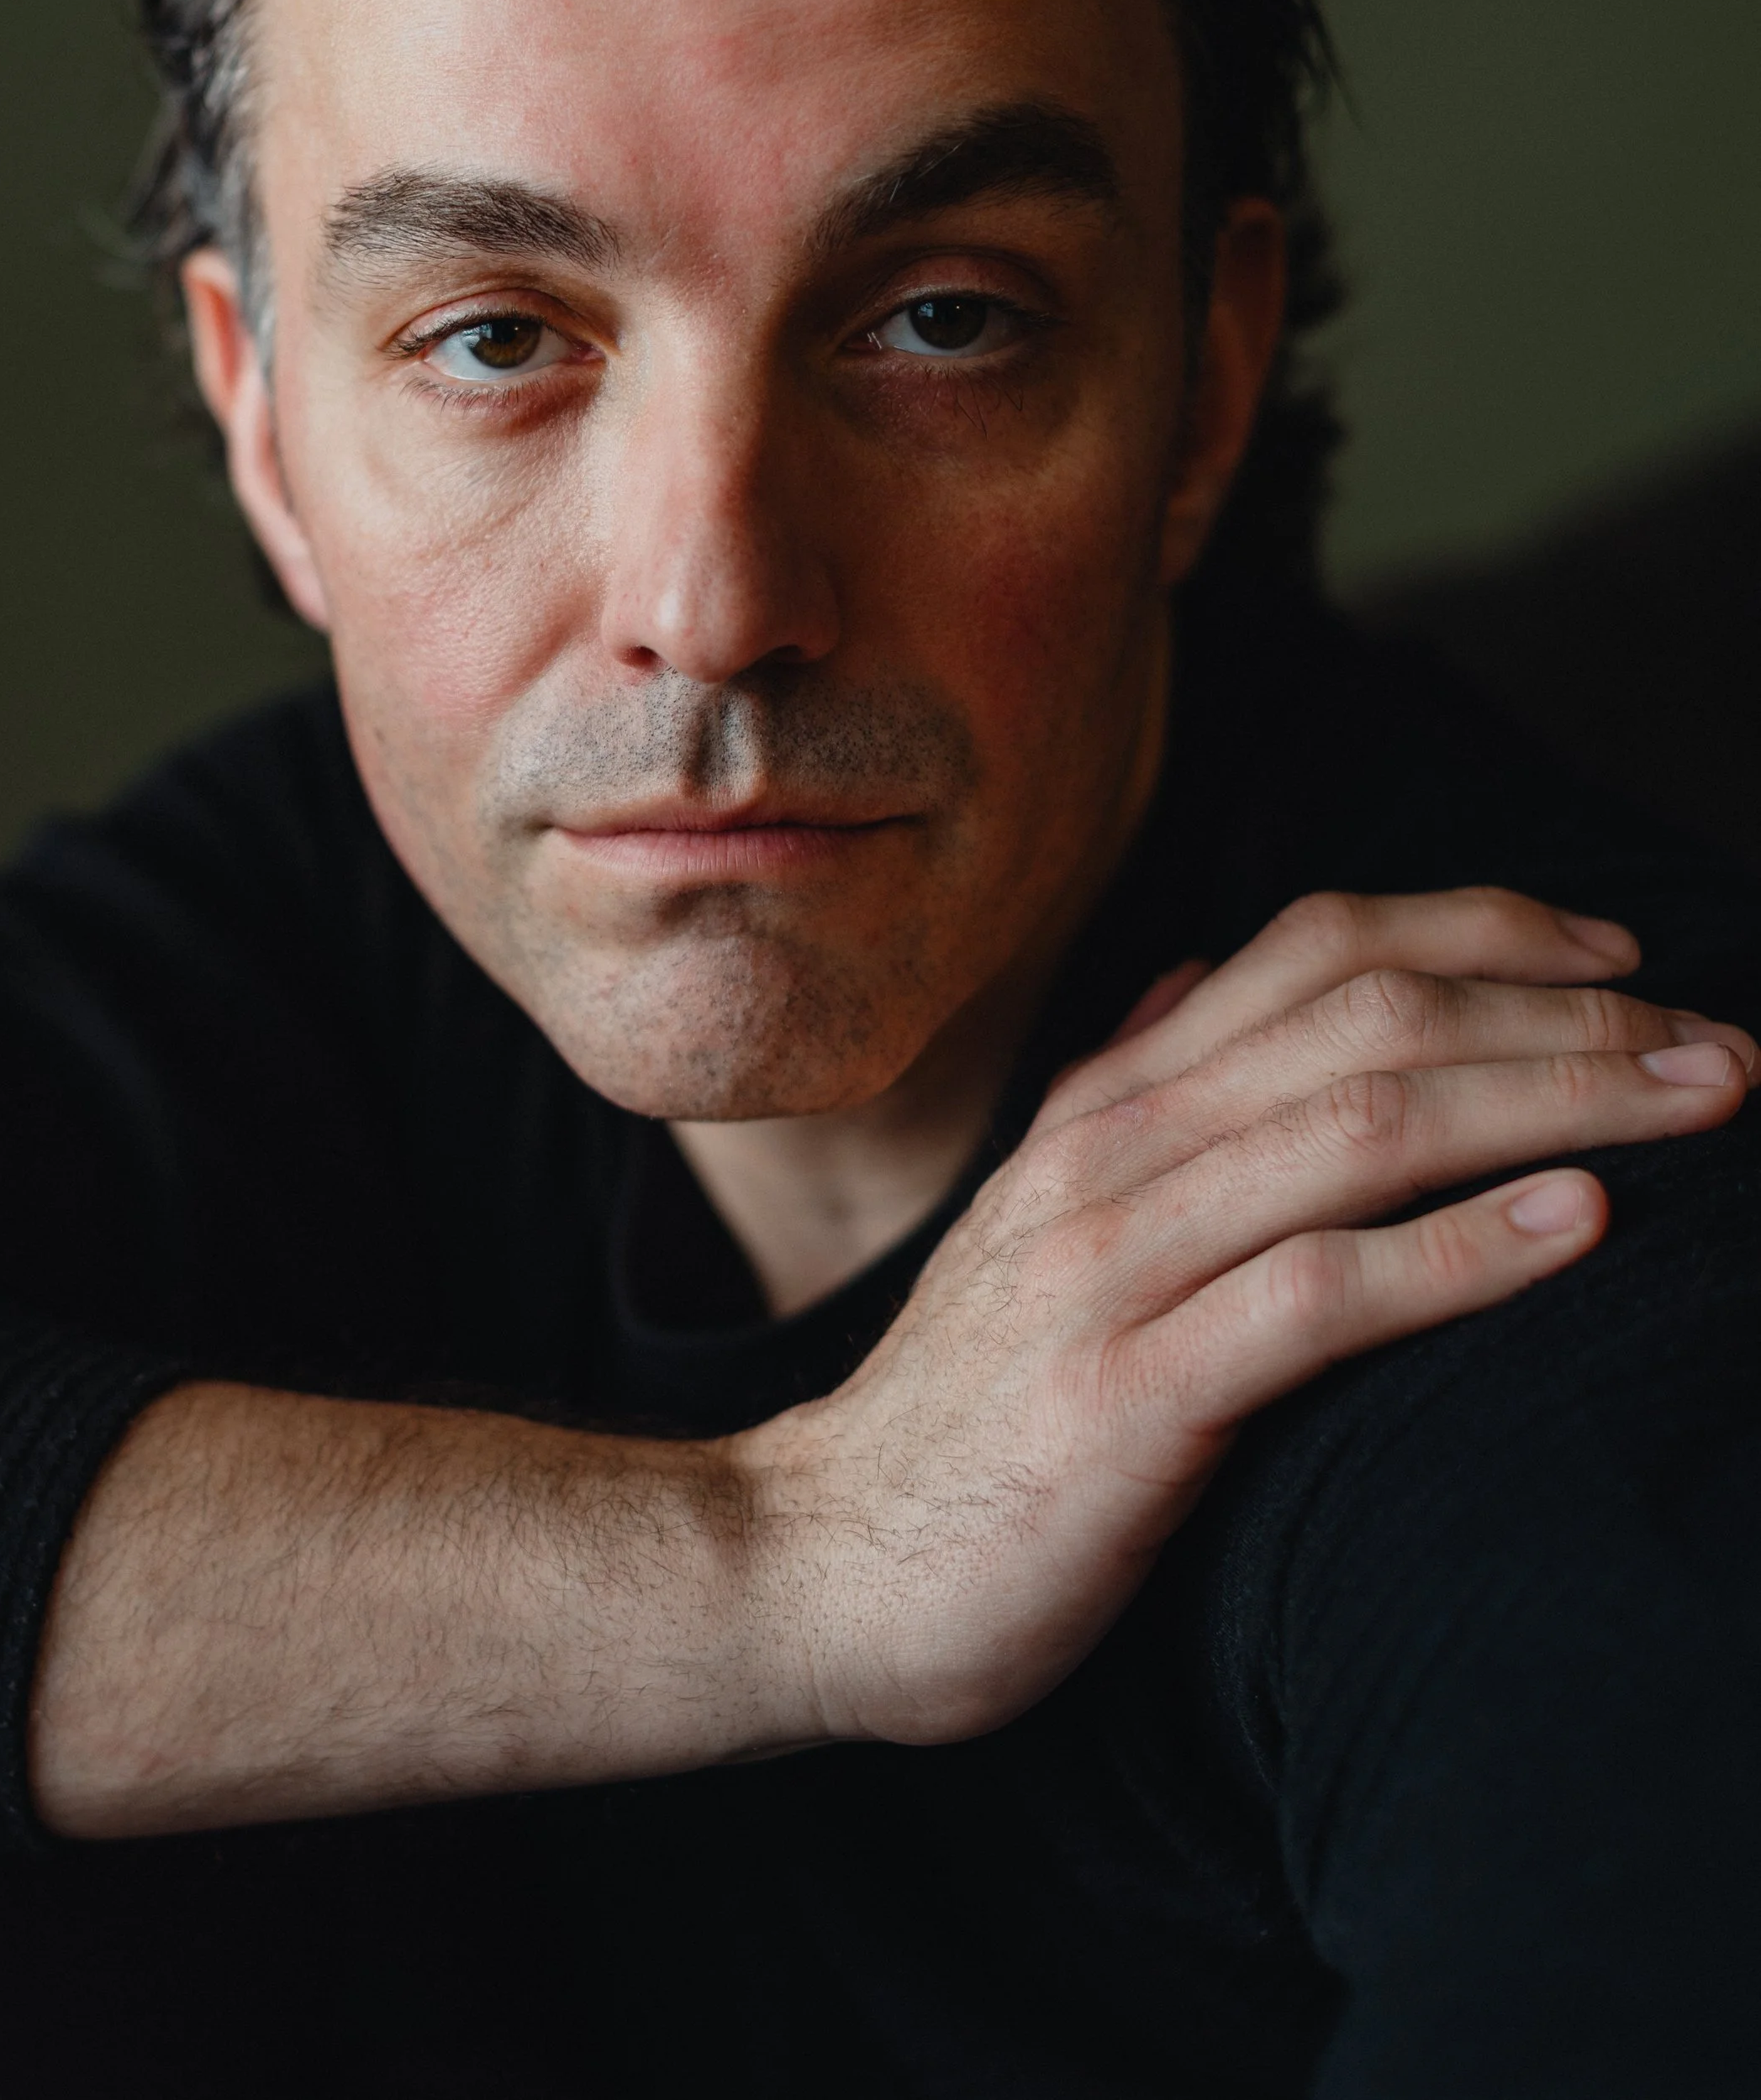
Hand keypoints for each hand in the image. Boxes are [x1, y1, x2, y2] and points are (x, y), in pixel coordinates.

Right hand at [738, 887, 1752, 1749]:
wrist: (822, 1561)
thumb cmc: (971, 1404)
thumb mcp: (1039, 1216)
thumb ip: (1126, 1088)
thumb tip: (1190, 975)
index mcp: (1109, 1103)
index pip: (1315, 947)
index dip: (1483, 929)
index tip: (1624, 963)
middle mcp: (1114, 1153)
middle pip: (1369, 1018)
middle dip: (1567, 1016)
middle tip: (1726, 1045)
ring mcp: (1116, 1267)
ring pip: (1364, 1129)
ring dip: (1556, 1104)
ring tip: (1699, 1107)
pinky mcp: (1131, 1397)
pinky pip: (1319, 1296)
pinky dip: (1461, 1250)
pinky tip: (1580, 1229)